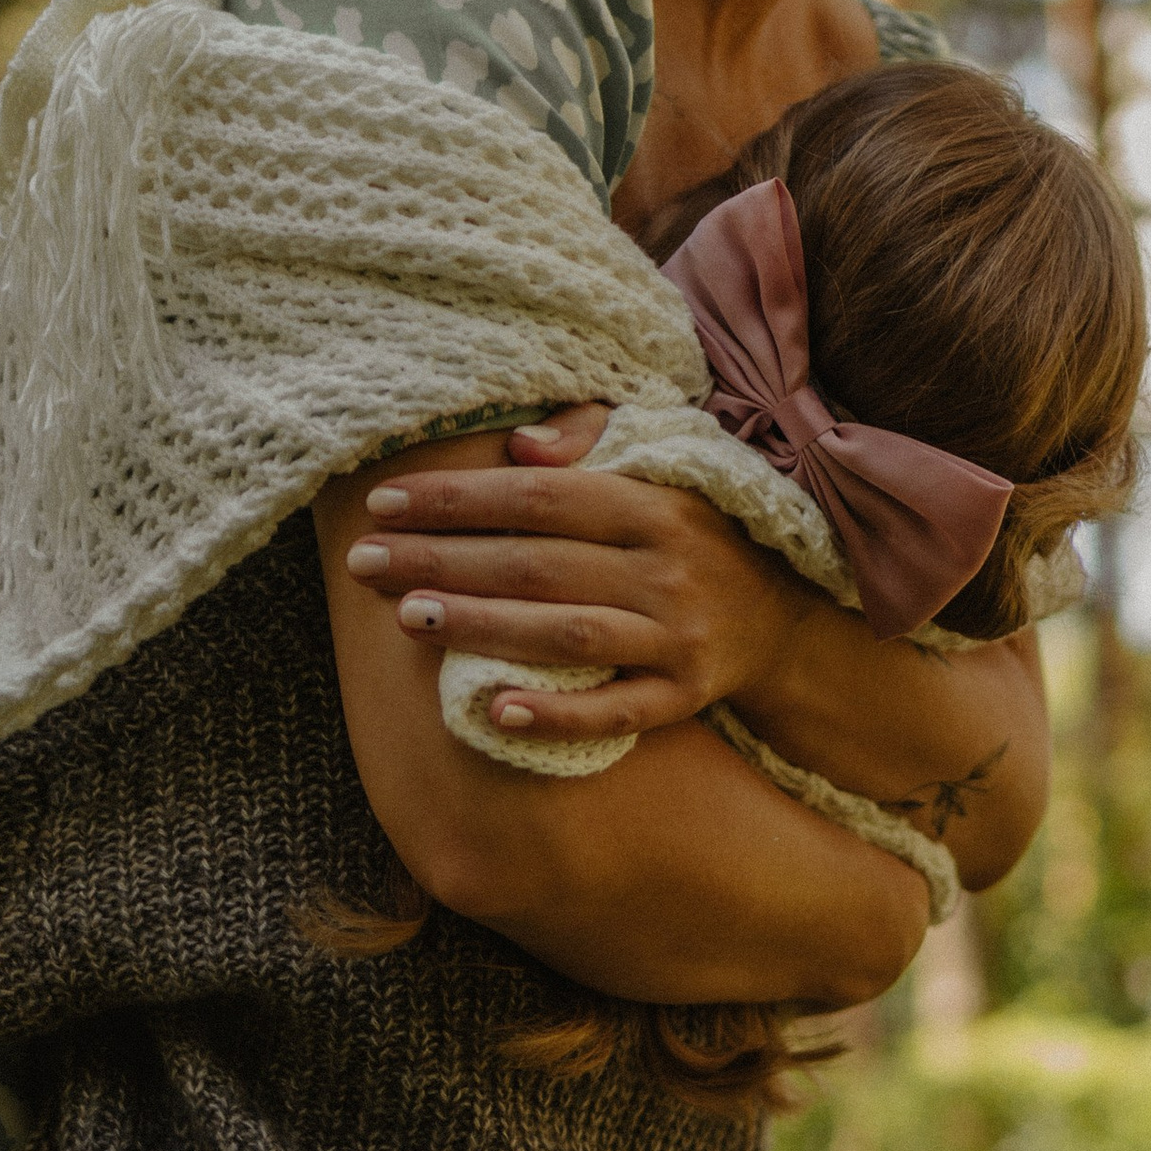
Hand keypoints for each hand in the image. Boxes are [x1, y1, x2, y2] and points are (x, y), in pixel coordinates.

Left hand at [340, 415, 812, 742]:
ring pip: (568, 634)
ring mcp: (677, 637)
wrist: (785, 615)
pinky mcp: (685, 696)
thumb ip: (592, 438)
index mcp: (654, 502)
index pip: (541, 495)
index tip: (384, 503)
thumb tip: (518, 444)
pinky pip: (617, 709)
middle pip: (539, 564)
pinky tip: (494, 709)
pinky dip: (558, 712)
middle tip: (365, 562)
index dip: (460, 499)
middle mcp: (667, 569)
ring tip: (407, 617)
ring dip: (484, 626)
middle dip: (445, 561)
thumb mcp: (663, 462)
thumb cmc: (696, 530)